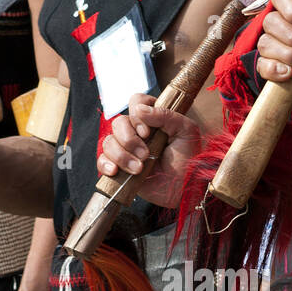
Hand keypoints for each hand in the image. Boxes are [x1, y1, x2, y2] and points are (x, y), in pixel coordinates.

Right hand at [97, 93, 200, 207]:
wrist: (186, 188)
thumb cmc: (189, 158)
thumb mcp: (185, 130)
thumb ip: (165, 115)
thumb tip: (139, 109)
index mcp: (154, 118)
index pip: (135, 102)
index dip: (137, 116)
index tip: (147, 132)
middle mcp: (138, 131)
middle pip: (118, 123)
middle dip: (129, 140)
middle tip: (146, 155)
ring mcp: (128, 150)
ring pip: (109, 142)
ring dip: (122, 156)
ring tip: (139, 169)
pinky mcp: (121, 167)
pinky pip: (102, 161)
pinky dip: (105, 164)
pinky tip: (115, 171)